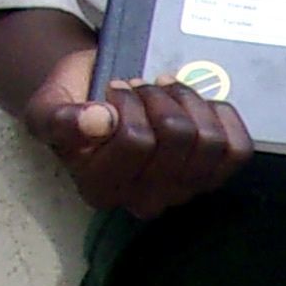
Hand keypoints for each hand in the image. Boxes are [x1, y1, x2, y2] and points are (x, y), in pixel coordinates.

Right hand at [21, 47, 252, 216]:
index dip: (130, 103)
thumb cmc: (76, 105)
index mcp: (100, 188)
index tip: (116, 88)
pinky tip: (199, 104)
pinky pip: (237, 149)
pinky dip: (222, 118)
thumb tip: (97, 121)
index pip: (136, 141)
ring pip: (209, 140)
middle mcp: (144, 199)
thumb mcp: (49, 108)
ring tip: (166, 90)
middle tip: (142, 86)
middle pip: (178, 137)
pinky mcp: (213, 174)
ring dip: (189, 102)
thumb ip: (62, 120)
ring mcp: (182, 189)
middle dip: (160, 97)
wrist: (99, 99)